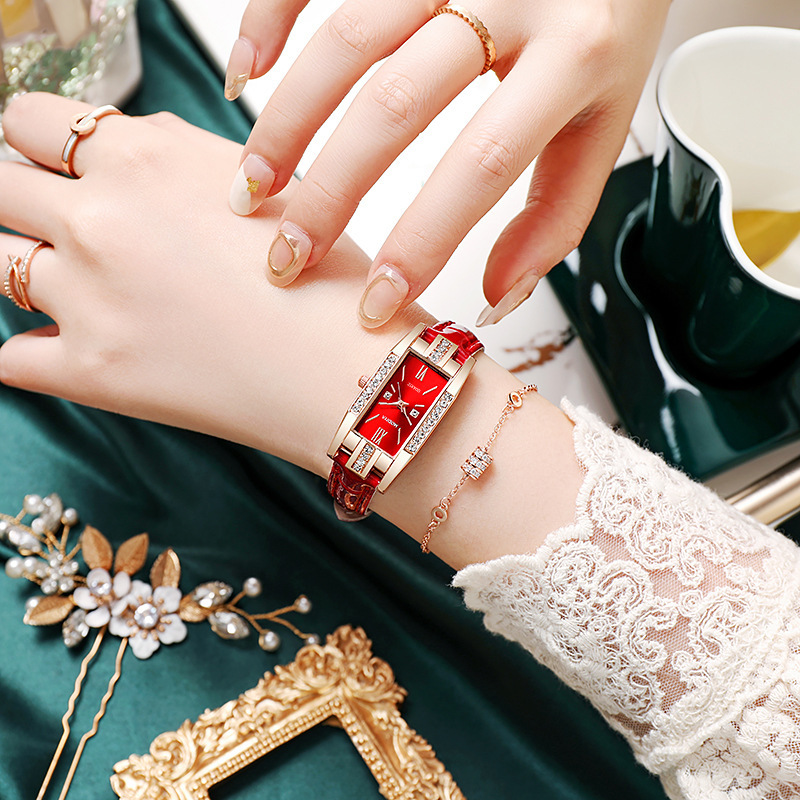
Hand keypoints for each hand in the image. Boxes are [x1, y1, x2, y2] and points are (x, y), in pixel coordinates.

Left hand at [0, 93, 428, 475]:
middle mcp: (102, 219)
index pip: (29, 121)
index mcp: (144, 158)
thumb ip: (175, 152)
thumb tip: (125, 146)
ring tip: (82, 293)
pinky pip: (9, 359)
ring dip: (24, 274)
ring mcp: (88, 297)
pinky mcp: (92, 372)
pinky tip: (75, 350)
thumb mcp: (264, 182)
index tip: (49, 167)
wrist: (352, 371)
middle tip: (65, 231)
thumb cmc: (327, 282)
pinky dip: (32, 354)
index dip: (35, 144)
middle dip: (24, 202)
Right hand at [225, 0, 669, 326]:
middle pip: (398, 104)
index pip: (483, 165)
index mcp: (576, 53)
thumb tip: (494, 299)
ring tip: (252, 189)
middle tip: (289, 257)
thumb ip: (555, 213)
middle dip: (332, 192)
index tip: (375, 303)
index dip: (422, 241)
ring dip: (289, 122)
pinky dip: (268, 18)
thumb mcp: (605, 122)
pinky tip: (245, 79)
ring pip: (348, 40)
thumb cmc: (604, 28)